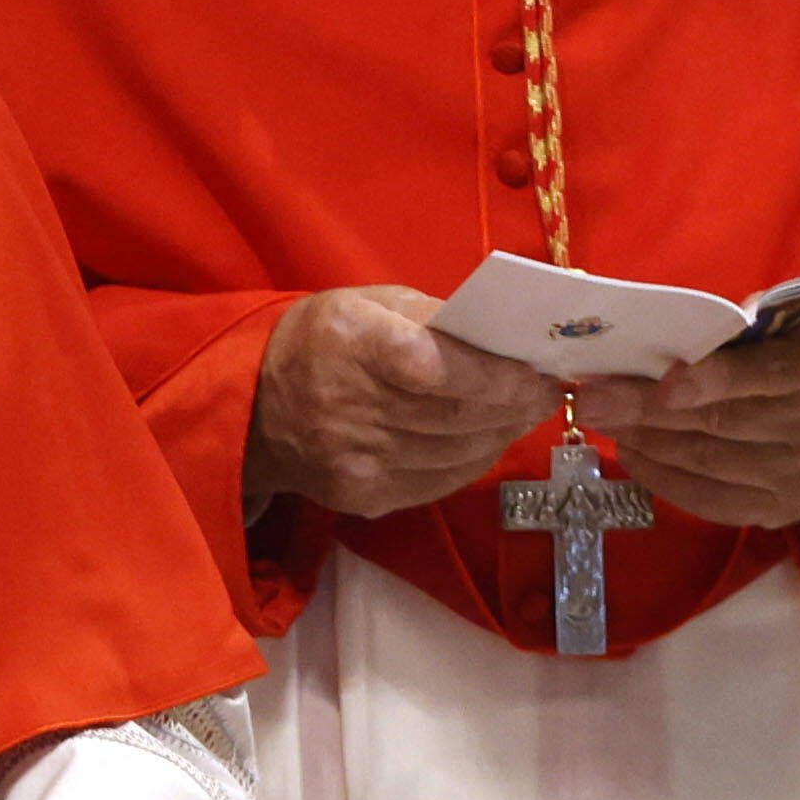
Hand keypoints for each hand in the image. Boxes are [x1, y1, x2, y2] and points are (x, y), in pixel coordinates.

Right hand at [243, 285, 560, 519]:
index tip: (539, 374)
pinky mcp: (364, 496)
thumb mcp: (370, 303)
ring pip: (458, 455)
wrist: (252, 407)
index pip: (437, 370)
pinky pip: (441, 481)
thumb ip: (436, 317)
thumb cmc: (321, 340)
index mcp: (350, 344)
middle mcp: (349, 408)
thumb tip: (508, 342)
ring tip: (521, 413)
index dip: (496, 377)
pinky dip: (474, 460)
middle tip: (548, 392)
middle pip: (456, 417)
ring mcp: (356, 462)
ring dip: (501, 434)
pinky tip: (484, 439)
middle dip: (515, 406)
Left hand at [568, 315, 799, 529]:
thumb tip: (700, 324)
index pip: (764, 376)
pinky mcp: (775, 509)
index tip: (662, 382)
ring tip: (600, 418)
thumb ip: (759, 317)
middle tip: (588, 399)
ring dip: (645, 440)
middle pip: (720, 422)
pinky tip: (630, 453)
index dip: (711, 380)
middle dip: (645, 410)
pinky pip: (708, 499)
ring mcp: (796, 476)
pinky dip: (661, 478)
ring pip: (706, 461)